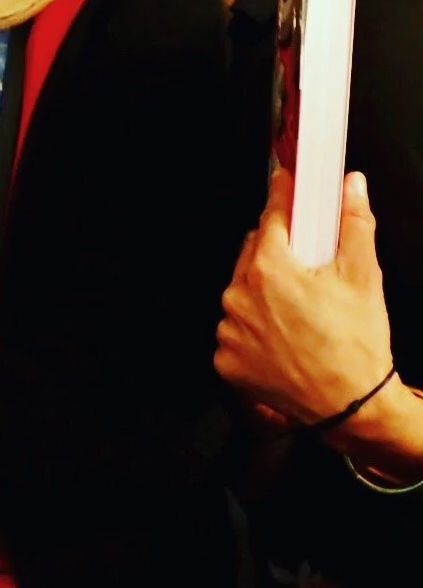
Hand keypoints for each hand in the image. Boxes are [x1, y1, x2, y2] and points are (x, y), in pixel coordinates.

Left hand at [217, 170, 393, 425]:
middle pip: (252, 257)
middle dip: (275, 254)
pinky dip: (254, 332)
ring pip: (242, 296)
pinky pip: (236, 333)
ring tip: (297, 313)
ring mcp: (227, 330)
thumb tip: (351, 185)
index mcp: (267, 269)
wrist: (350, 405)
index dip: (281, 198)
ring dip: (262, 296)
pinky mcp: (225, 360)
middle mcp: (237, 297)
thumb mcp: (363, 276)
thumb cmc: (356, 342)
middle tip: (303, 265)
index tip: (283, 182)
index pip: (269, 219)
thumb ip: (353, 224)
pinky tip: (281, 340)